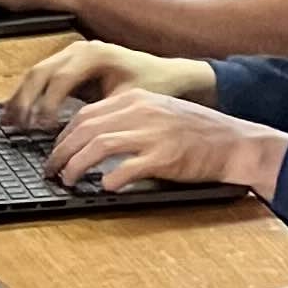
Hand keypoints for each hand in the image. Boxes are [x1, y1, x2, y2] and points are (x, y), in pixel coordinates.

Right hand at [1, 40, 207, 133]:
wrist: (166, 72)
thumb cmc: (153, 84)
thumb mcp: (131, 100)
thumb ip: (105, 113)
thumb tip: (81, 135)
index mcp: (94, 54)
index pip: (60, 79)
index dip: (48, 105)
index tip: (43, 128)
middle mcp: (79, 49)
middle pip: (40, 73)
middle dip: (26, 101)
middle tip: (17, 127)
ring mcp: (71, 53)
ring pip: (35, 74)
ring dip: (20, 98)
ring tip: (9, 122)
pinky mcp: (67, 63)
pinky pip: (40, 76)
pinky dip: (26, 94)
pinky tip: (12, 111)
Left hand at [47, 87, 285, 199]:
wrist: (235, 142)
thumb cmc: (199, 132)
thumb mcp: (159, 114)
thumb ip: (128, 120)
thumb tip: (93, 138)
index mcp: (137, 99)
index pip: (87, 114)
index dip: (64, 135)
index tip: (56, 152)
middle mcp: (141, 111)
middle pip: (86, 128)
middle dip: (62, 151)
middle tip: (52, 169)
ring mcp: (153, 133)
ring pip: (99, 145)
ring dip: (77, 165)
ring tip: (68, 180)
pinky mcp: (165, 156)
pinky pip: (128, 167)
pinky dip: (111, 179)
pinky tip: (104, 187)